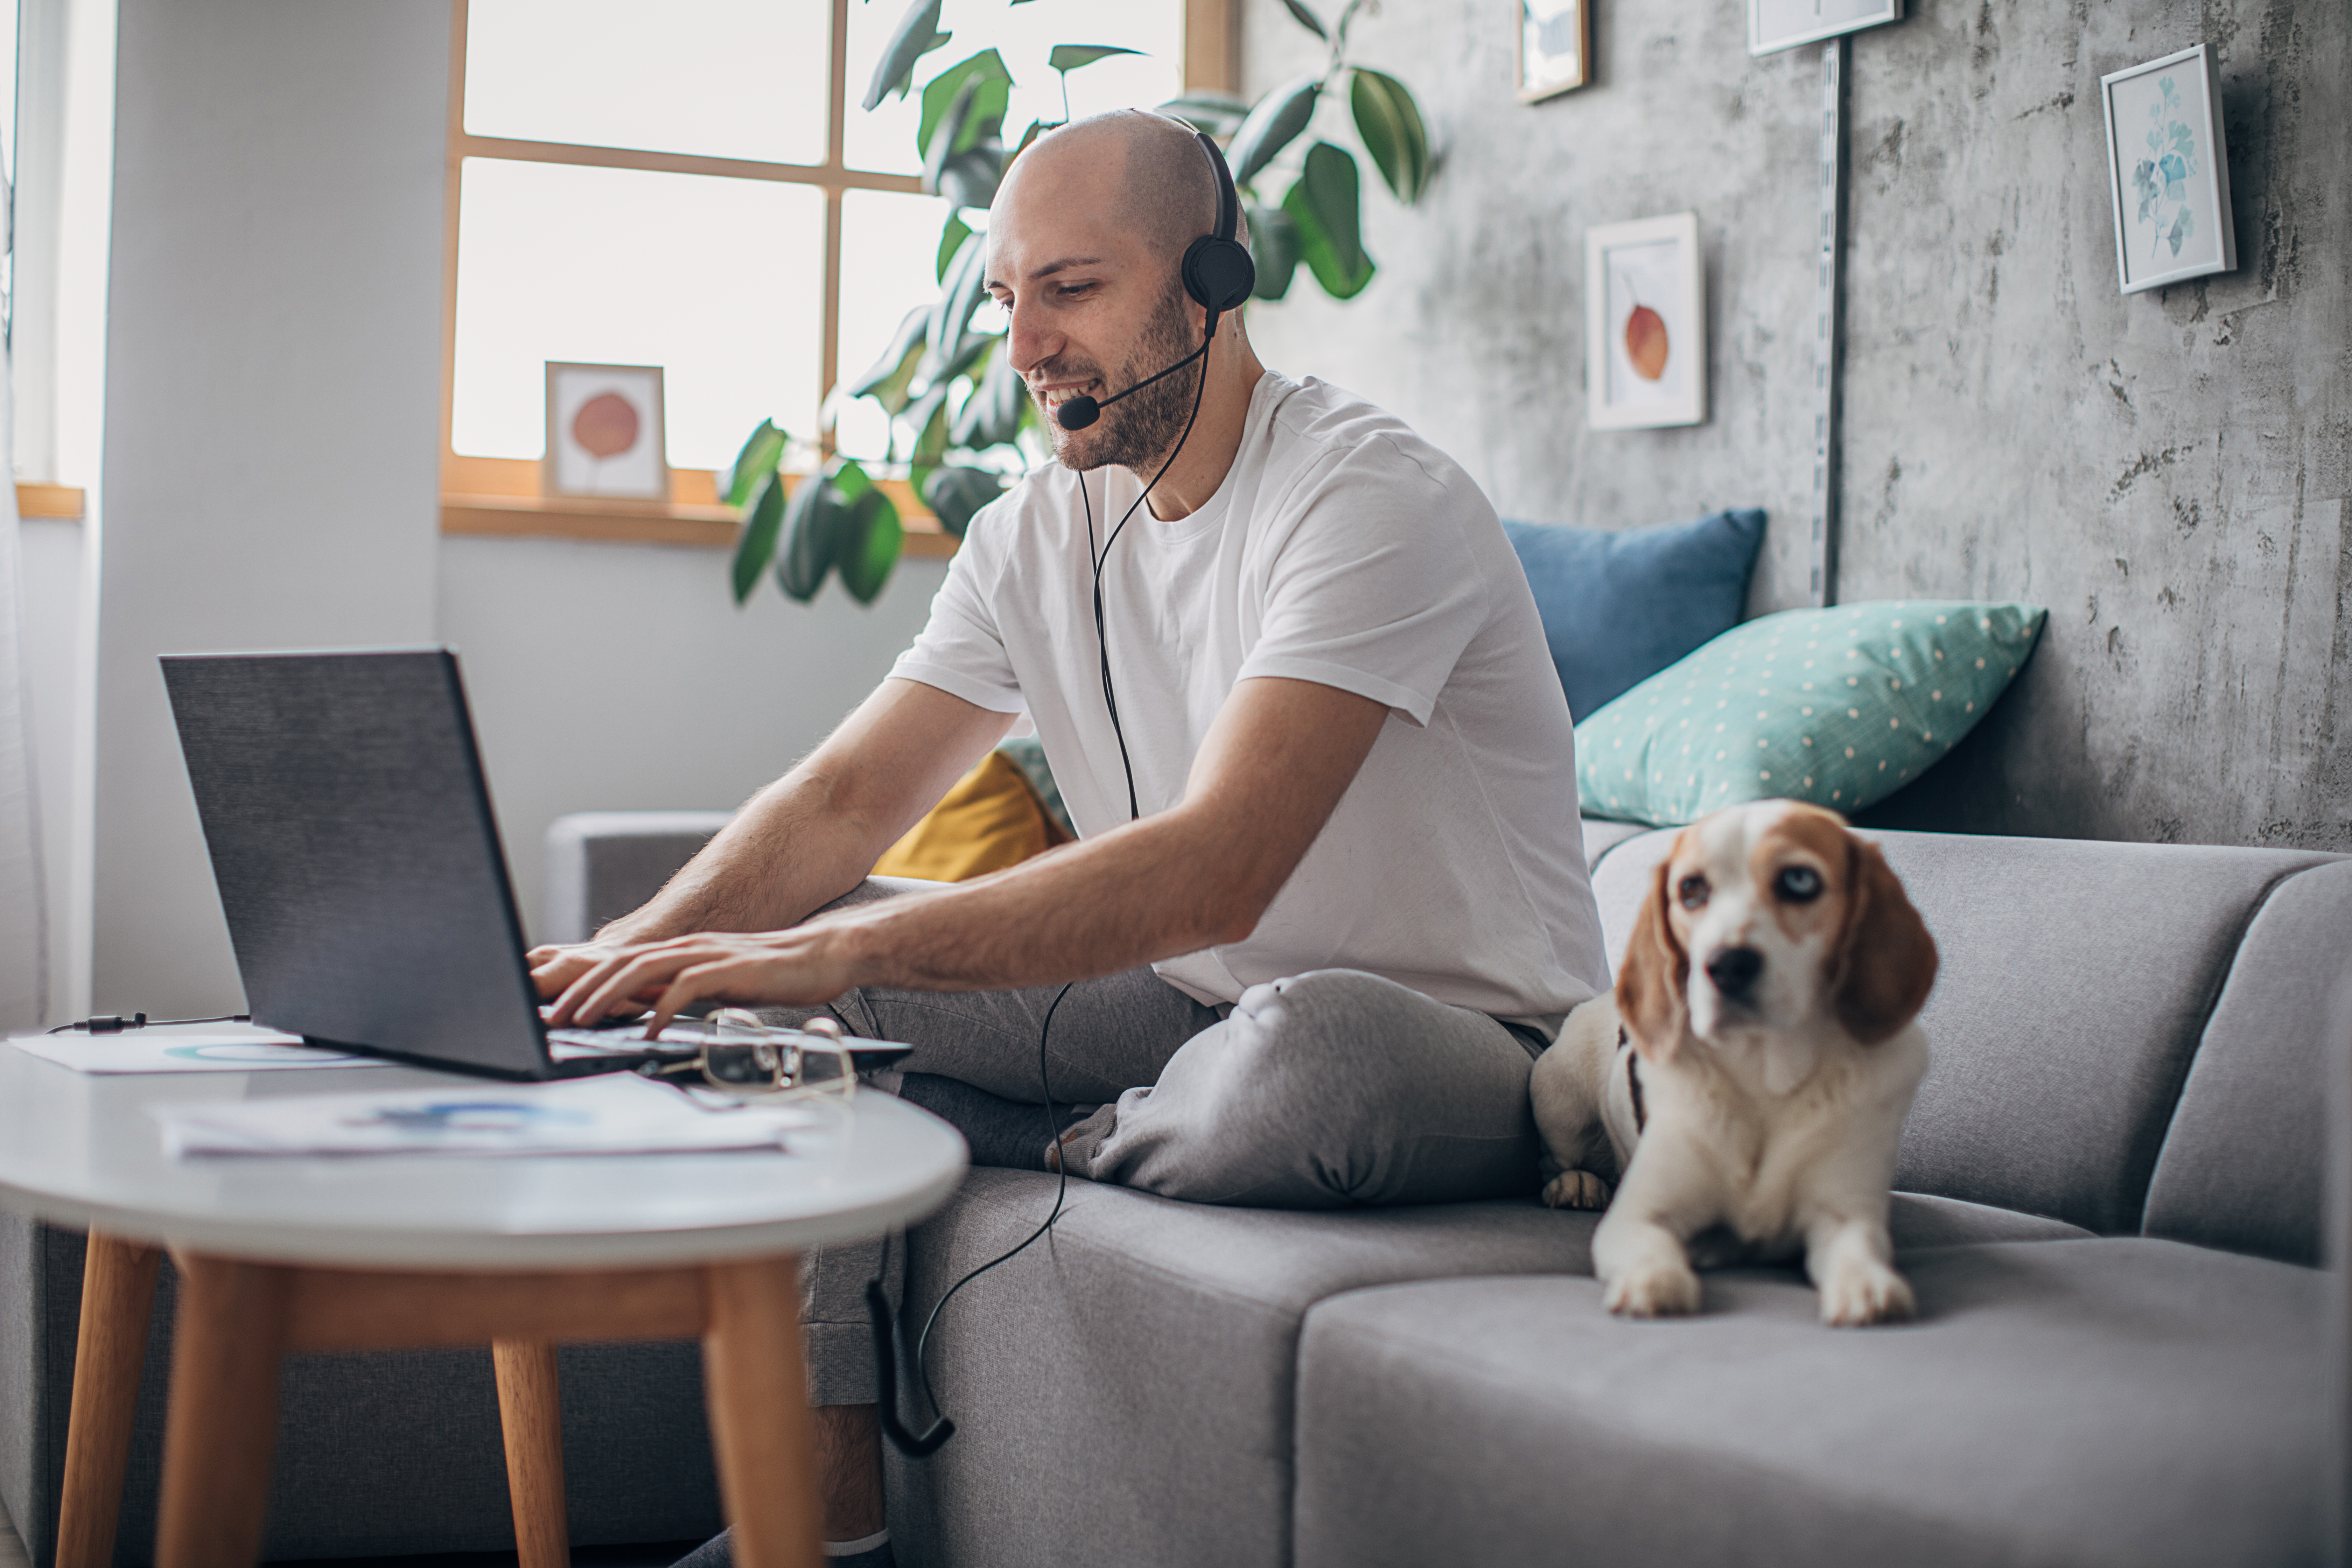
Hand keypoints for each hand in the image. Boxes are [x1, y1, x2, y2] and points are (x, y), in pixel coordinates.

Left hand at [545, 926, 861, 1034]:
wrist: (823, 955)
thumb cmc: (774, 974)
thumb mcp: (715, 985)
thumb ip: (680, 992)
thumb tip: (645, 1012)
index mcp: (681, 951)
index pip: (619, 964)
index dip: (583, 985)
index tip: (556, 1010)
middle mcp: (688, 947)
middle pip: (619, 964)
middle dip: (580, 992)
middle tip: (552, 1018)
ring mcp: (707, 955)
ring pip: (642, 970)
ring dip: (607, 996)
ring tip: (581, 1020)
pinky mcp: (729, 969)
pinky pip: (685, 988)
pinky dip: (661, 1008)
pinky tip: (647, 1030)